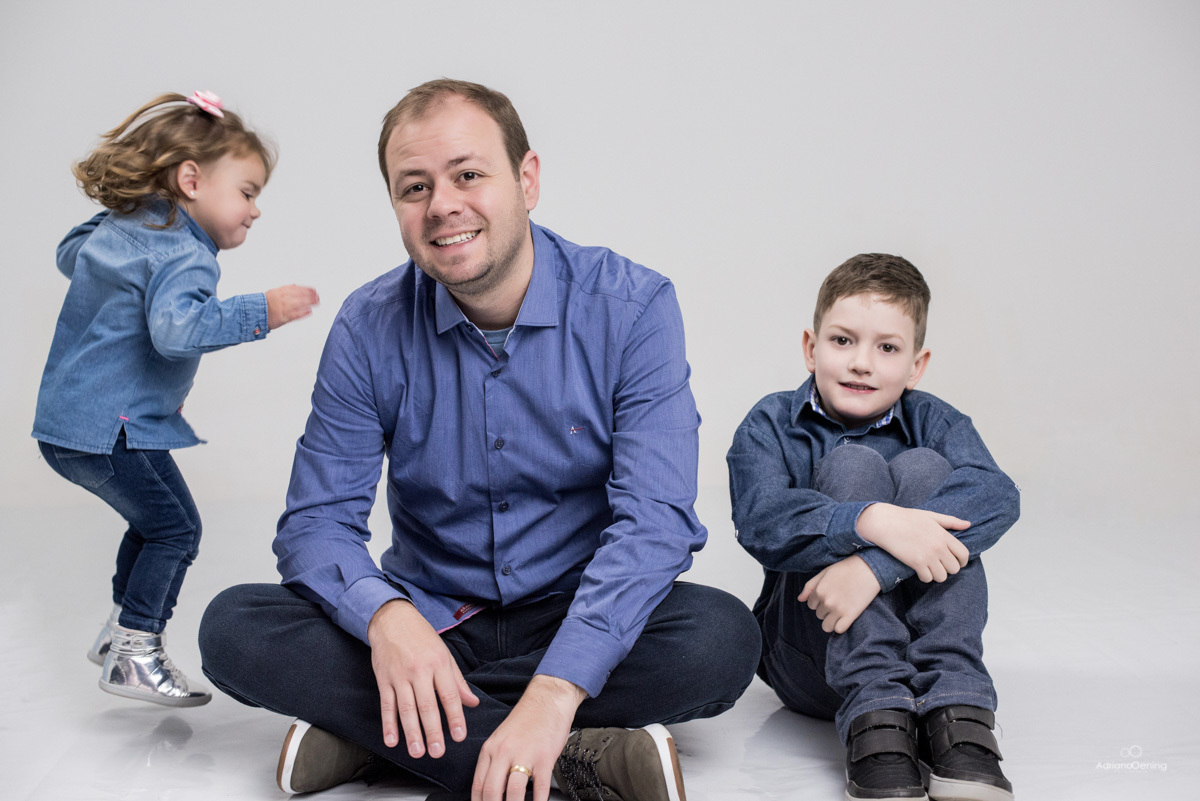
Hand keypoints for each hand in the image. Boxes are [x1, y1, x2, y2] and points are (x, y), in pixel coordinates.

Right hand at [265, 284, 318, 328]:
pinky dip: (303, 313)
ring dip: (309, 302)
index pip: (296, 289)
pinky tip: (309, 311)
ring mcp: (283, 308)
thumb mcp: (273, 292)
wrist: (254, 313)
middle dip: (310, 295)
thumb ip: (285, 289)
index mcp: (280, 292)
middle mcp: (282, 299)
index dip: (306, 289)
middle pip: (299, 295)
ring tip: (317, 302)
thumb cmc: (264, 304)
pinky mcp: (283, 317)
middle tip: (318, 296)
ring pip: (299, 304)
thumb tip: (294, 285)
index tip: (313, 290)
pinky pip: (295, 315)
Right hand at [367, 599, 478, 758]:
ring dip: (412, 733)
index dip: (455, 716)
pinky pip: (387, 705)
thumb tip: (472, 703)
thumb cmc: (422, 638)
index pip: (449, 694)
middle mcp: (419, 671)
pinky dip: (388, 724)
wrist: (392, 620)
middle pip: (427, 705)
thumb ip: (457, 681)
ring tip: (417, 751)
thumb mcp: (445, 655)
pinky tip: (392, 740)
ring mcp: (400, 676)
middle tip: (437, 752)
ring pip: (406, 709)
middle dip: (433, 731)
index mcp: (439, 664)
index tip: (459, 735)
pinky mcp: (383, 680)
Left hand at [472, 674, 585, 800]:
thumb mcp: (502, 738)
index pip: (478, 786)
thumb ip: (495, 763)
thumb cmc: (527, 719)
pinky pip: (539, 788)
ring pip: (513, 793)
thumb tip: (492, 790)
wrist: (548, 699)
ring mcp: (524, 755)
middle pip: (492, 792)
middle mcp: (504, 752)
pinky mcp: (544, 757)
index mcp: (490, 749)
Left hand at [798, 555, 879, 633]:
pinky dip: (840, 626)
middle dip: (826, 609)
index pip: (811, 605)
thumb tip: (800, 599)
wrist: (869, 568)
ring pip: (826, 626)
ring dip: (831, 620)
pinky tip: (845, 618)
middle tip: (838, 600)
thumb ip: (810, 586)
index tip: (830, 595)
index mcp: (819, 590)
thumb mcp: (824, 572)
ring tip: (840, 612)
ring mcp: (838, 610)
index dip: (819, 601)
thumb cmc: (846, 568)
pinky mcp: (851, 615)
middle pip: (819, 615)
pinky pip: (838, 630)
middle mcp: (826, 601)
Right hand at [857, 503, 969, 582]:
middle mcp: (938, 546)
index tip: (956, 562)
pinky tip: (919, 570)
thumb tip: (968, 524)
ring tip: (929, 568)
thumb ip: (950, 521)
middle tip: (939, 565)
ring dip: (936, 575)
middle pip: (954, 568)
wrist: (885, 522)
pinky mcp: (916, 563)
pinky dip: (924, 577)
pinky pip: (928, 578)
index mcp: (943, 534)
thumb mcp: (930, 516)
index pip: (963, 554)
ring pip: (942, 576)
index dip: (962, 561)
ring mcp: (928, 556)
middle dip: (948, 569)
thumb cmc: (906, 518)